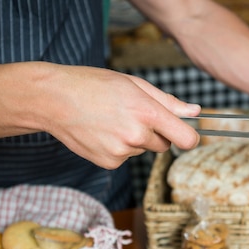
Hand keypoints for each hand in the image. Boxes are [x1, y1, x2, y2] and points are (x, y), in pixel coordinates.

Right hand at [40, 64, 200, 168]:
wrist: (54, 99)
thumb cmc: (95, 85)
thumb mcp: (134, 85)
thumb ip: (167, 101)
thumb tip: (195, 112)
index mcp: (147, 112)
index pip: (186, 139)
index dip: (190, 138)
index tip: (188, 135)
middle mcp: (136, 135)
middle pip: (164, 145)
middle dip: (155, 133)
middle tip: (131, 115)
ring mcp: (121, 152)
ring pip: (143, 150)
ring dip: (134, 139)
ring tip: (111, 120)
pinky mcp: (109, 163)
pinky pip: (126, 158)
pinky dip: (119, 148)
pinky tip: (102, 132)